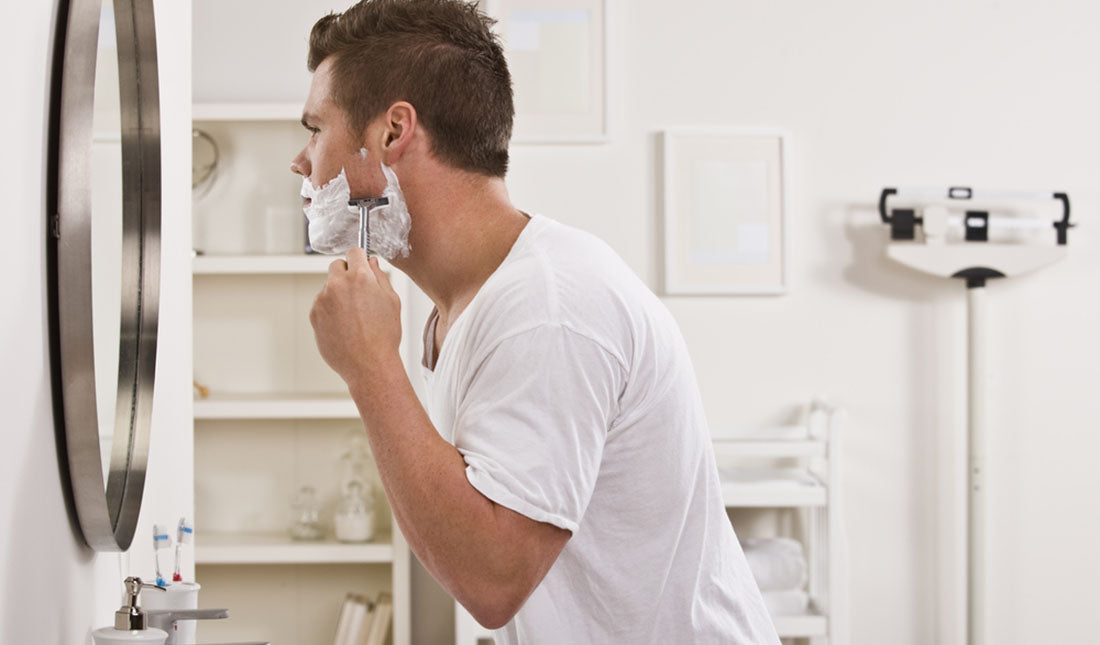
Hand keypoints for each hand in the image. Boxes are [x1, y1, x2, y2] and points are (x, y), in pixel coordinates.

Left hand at [309, 248, 402, 385]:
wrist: (369, 365)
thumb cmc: (384, 336)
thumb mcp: (392, 301)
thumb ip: (380, 277)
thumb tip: (371, 263)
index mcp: (360, 277)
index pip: (354, 251)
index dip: (360, 258)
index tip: (361, 265)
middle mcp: (337, 285)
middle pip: (337, 266)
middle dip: (346, 274)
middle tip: (358, 292)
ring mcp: (322, 300)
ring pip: (328, 287)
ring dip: (338, 294)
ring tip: (354, 317)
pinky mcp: (314, 315)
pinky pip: (322, 304)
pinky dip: (330, 310)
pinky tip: (345, 326)